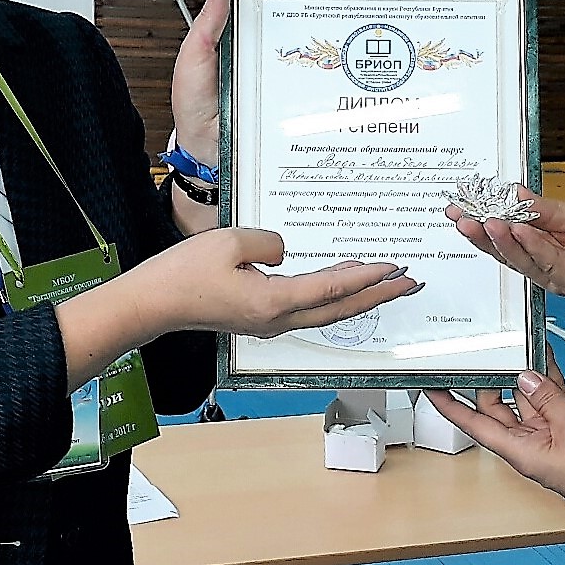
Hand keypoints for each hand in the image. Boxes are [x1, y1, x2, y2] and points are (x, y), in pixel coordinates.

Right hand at [126, 228, 418, 338]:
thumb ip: (268, 243)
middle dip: (380, 295)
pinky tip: (343, 282)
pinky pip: (309, 308)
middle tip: (411, 282)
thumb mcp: (229, 242)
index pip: (333, 290)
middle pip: (342, 310)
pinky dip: (334, 297)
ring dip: (360, 297)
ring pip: (328, 312)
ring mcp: (270, 322)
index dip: (367, 278)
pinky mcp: (262, 318)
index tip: (395, 267)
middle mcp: (278, 319)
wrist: (153, 304)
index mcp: (274, 303)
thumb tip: (286, 252)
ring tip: (389, 283)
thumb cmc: (184, 275)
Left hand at [170, 0, 335, 166]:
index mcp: (230, 30)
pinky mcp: (294, 81)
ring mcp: (277, 59)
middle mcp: (256, 40)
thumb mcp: (192, 66)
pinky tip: (341, 12)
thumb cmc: (199, 117)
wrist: (214, 160)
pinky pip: (315, 50)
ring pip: (300, 12)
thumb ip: (206, 27)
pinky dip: (330, 28)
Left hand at [425, 361, 564, 523]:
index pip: (472, 424)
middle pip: (497, 406)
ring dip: (522, 376)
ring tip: (517, 347)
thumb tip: (526, 376)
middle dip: (491, 380)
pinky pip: (549, 400)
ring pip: (524, 399)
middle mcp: (528, 443)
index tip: (430, 387)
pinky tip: (545, 359)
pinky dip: (547, 381)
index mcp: (519, 450)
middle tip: (487, 353)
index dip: (449, 405)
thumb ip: (547, 396)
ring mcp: (547, 436)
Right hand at [447, 191, 564, 315]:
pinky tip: (516, 230)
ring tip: (482, 221)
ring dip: (498, 239)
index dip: (481, 215)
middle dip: (478, 231)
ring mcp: (551, 270)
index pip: (505, 226)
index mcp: (541, 235)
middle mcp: (541, 255)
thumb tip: (514, 194)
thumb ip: (545, 209)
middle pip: (502, 246)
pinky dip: (529, 245)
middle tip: (459, 215)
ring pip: (517, 256)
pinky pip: (544, 261)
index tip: (461, 204)